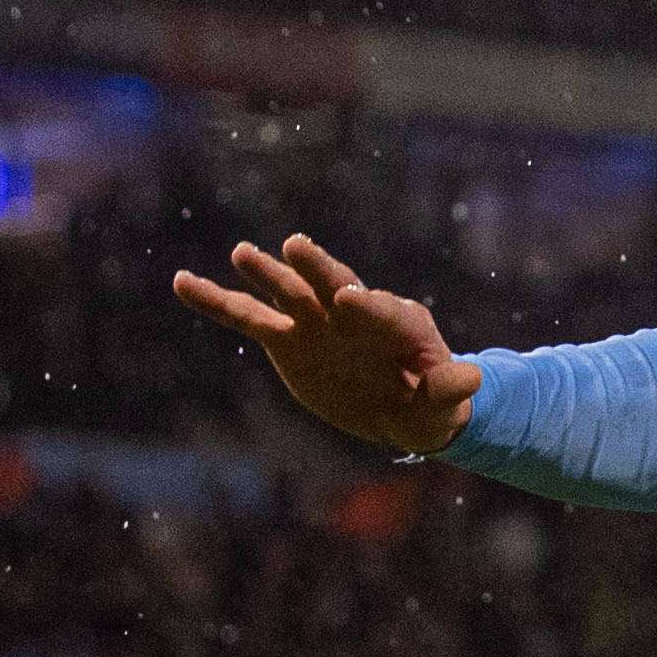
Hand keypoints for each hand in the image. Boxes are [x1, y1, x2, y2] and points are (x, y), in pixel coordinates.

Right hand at [172, 234, 480, 454]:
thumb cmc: (433, 406)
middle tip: (295, 247)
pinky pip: (247, 317)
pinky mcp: (287, 337)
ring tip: (242, 252)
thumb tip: (474, 377)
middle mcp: (354, 312)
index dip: (366, 306)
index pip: (382, 311)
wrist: (403, 409)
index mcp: (399, 324)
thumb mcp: (445, 405)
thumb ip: (451, 388)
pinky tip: (182, 282)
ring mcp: (317, 321)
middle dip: (316, 268)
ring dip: (265, 273)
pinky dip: (216, 301)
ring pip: (287, 292)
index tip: (347, 297)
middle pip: (334, 284)